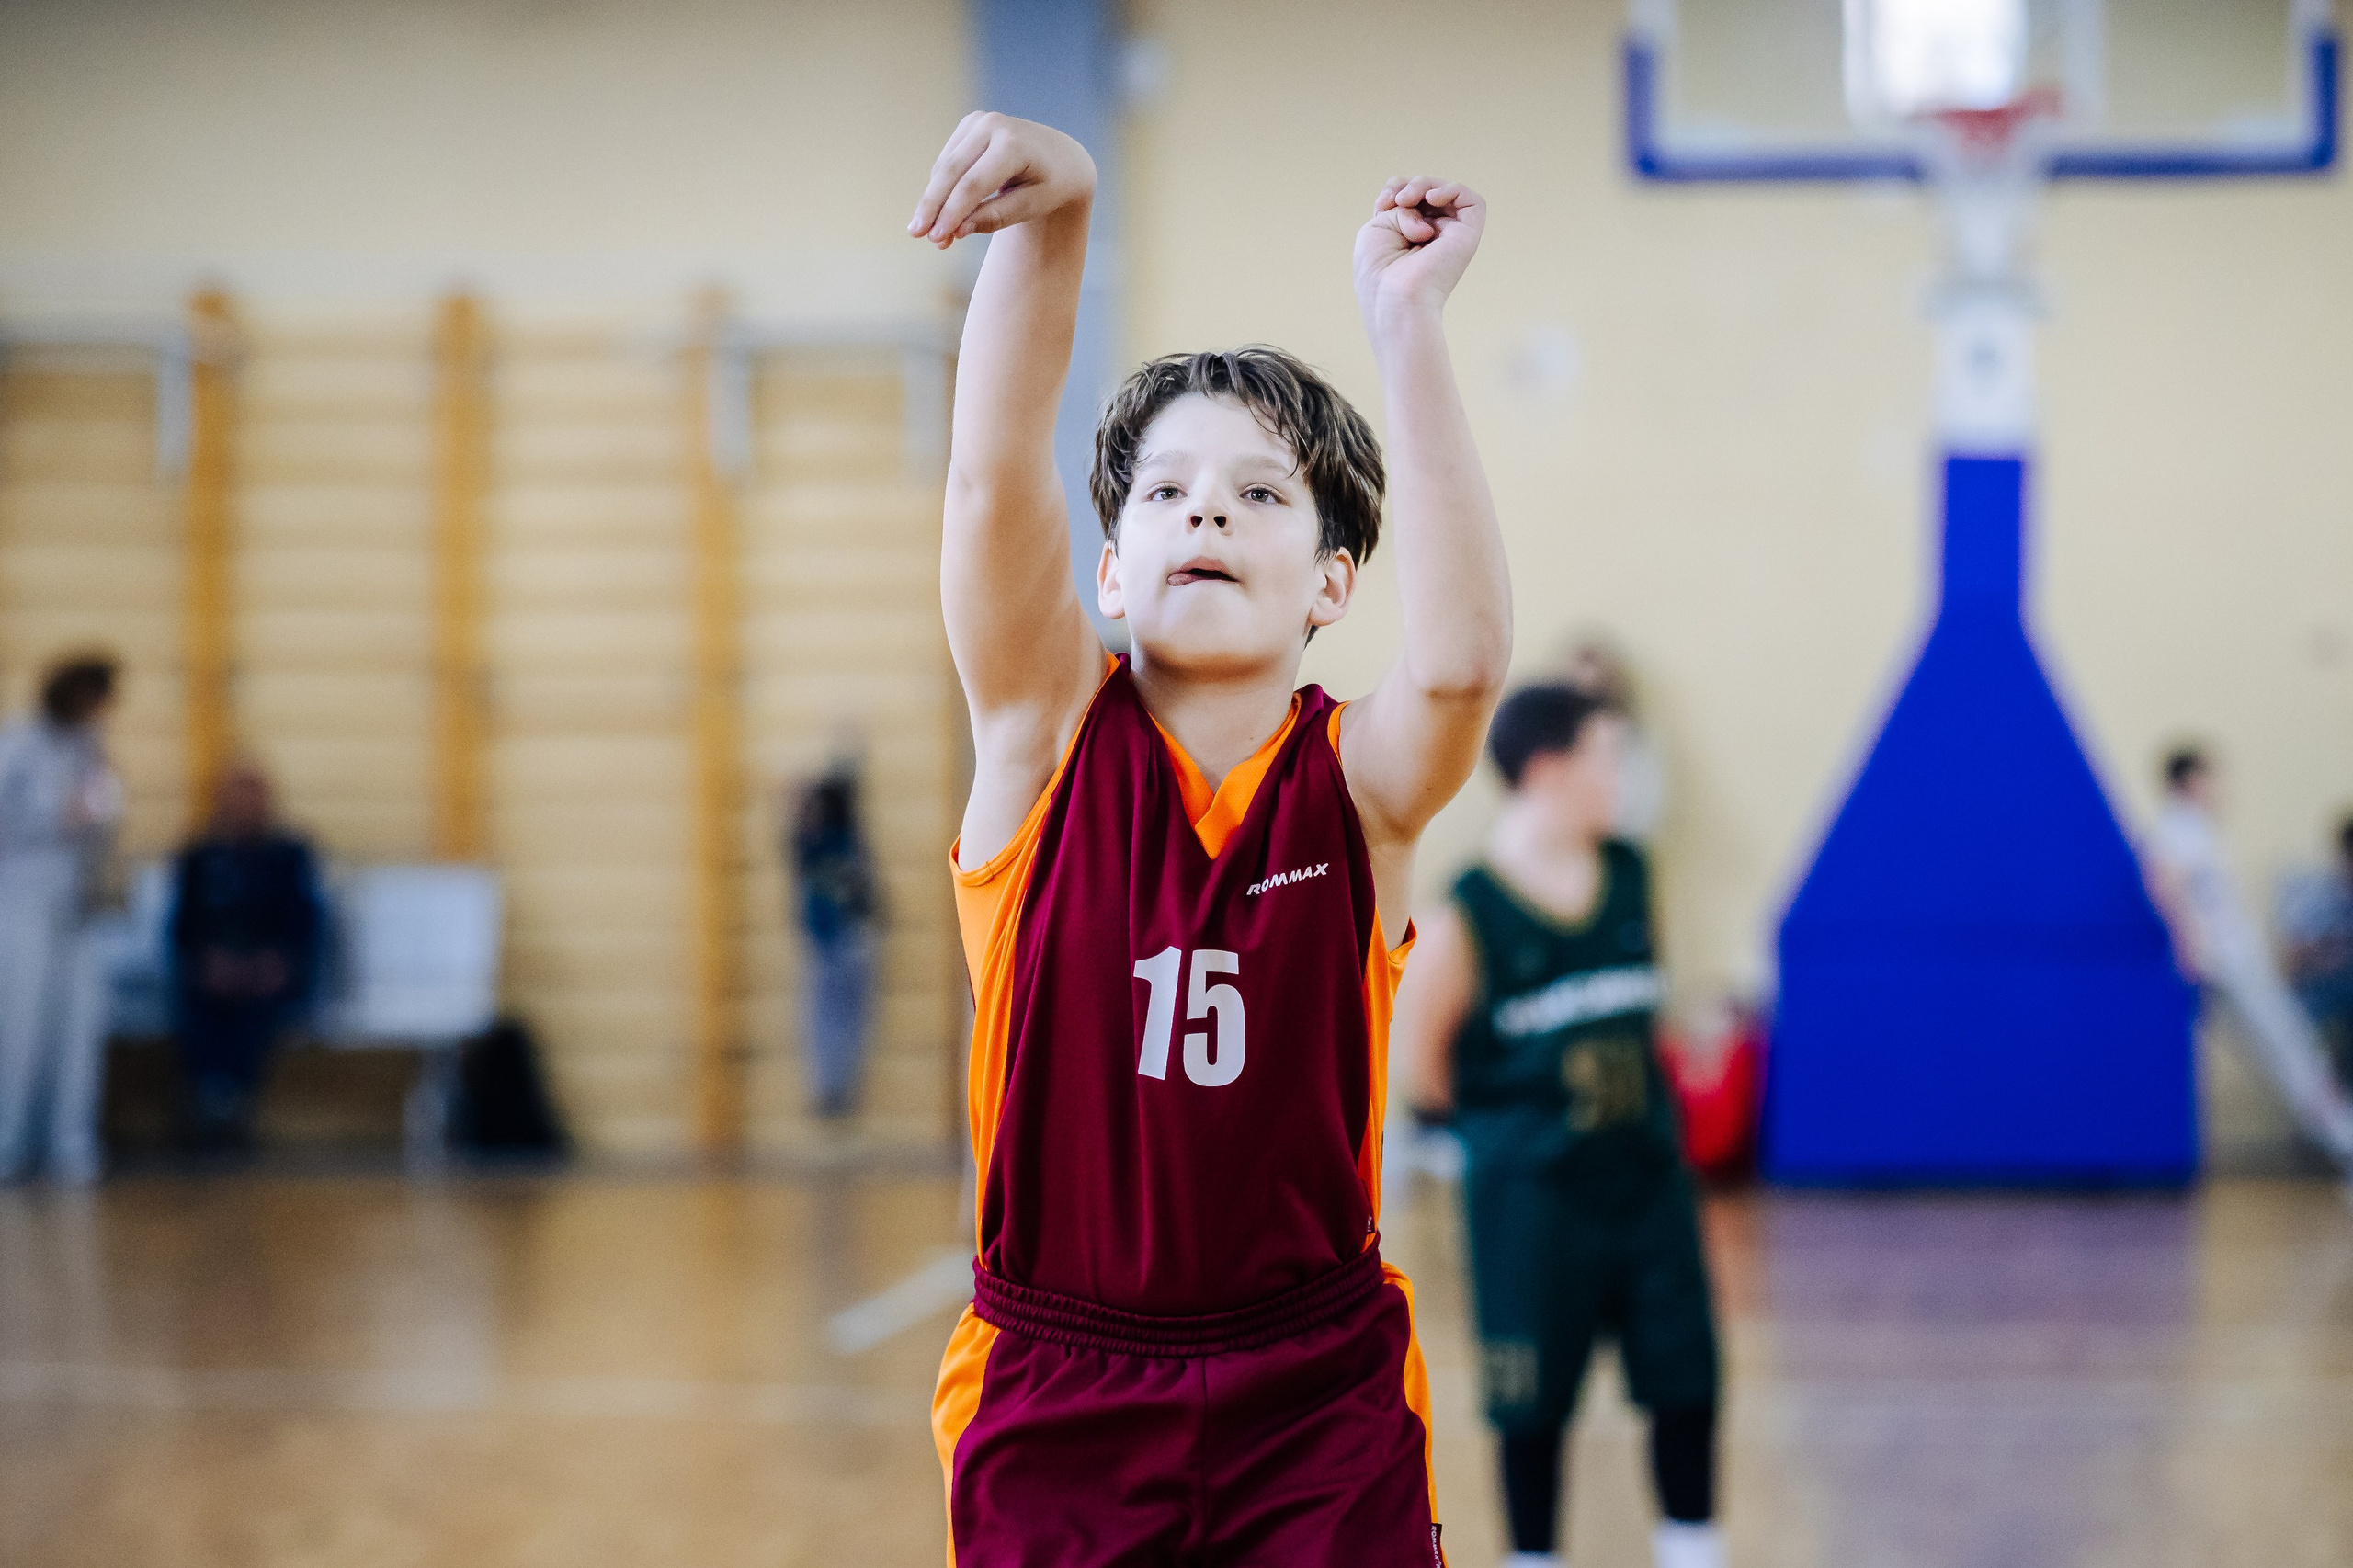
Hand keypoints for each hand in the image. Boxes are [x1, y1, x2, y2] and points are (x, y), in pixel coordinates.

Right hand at [909, 112, 1096, 248]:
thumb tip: (957, 231)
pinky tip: (939, 214)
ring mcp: (978, 121)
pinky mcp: (969, 125)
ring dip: (933, 200)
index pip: (973, 184)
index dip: (951, 212)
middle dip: (932, 205)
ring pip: (944, 166)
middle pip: (952, 172)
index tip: (936, 238)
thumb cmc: (1051, 185)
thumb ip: (997, 217)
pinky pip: (947, 161)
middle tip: (916, 235)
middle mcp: (993, 125)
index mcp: (1014, 144)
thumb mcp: (1033, 205)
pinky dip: (940, 187)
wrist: (1062, 156)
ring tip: (927, 234)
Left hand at [1354, 177, 1484, 337]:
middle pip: (1428, 191)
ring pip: (1447, 192)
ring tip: (1406, 200)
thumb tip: (1430, 203)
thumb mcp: (1378, 226)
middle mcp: (1433, 236)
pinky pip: (1471, 201)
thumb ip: (1401, 206)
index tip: (1380, 205)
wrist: (1395, 299)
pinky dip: (1450, 190)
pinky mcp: (1469, 237)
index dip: (1395, 189)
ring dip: (1424, 185)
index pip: (1411, 197)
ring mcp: (1452, 236)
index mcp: (1410, 237)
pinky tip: (1431, 199)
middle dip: (1407, 185)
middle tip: (1393, 202)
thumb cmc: (1379, 272)